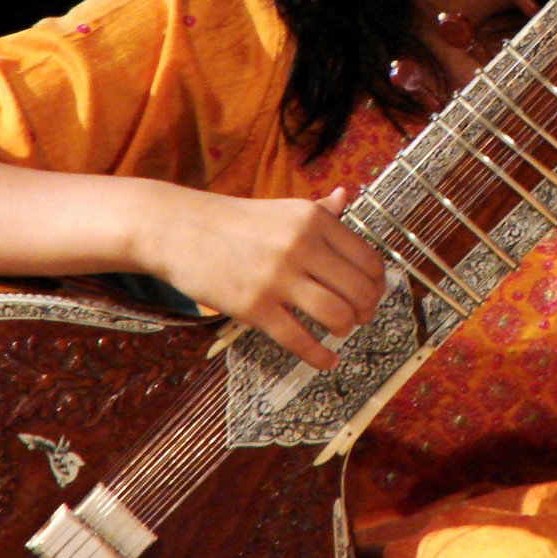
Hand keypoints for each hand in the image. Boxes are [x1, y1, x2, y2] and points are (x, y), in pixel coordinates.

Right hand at [136, 184, 385, 369]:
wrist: (179, 228)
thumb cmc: (235, 221)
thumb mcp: (283, 208)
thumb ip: (320, 209)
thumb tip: (348, 196)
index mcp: (313, 220)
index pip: (368, 259)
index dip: (377, 284)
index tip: (373, 294)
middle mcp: (301, 245)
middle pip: (358, 290)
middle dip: (365, 311)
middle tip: (359, 317)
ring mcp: (277, 277)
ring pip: (336, 315)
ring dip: (345, 329)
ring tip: (339, 331)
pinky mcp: (253, 307)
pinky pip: (298, 340)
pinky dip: (319, 356)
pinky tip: (326, 361)